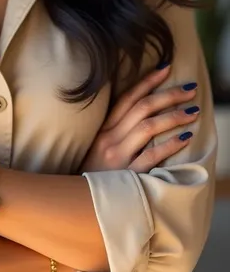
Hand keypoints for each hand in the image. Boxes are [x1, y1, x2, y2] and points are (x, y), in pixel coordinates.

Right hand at [80, 64, 199, 173]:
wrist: (77, 203)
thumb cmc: (91, 174)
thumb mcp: (96, 146)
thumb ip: (114, 130)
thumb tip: (142, 112)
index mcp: (102, 128)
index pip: (128, 97)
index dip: (148, 81)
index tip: (166, 68)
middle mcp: (109, 138)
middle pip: (142, 108)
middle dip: (168, 95)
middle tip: (190, 88)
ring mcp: (117, 156)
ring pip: (148, 127)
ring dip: (173, 116)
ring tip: (193, 111)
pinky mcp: (127, 175)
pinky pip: (152, 155)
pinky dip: (169, 144)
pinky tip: (184, 137)